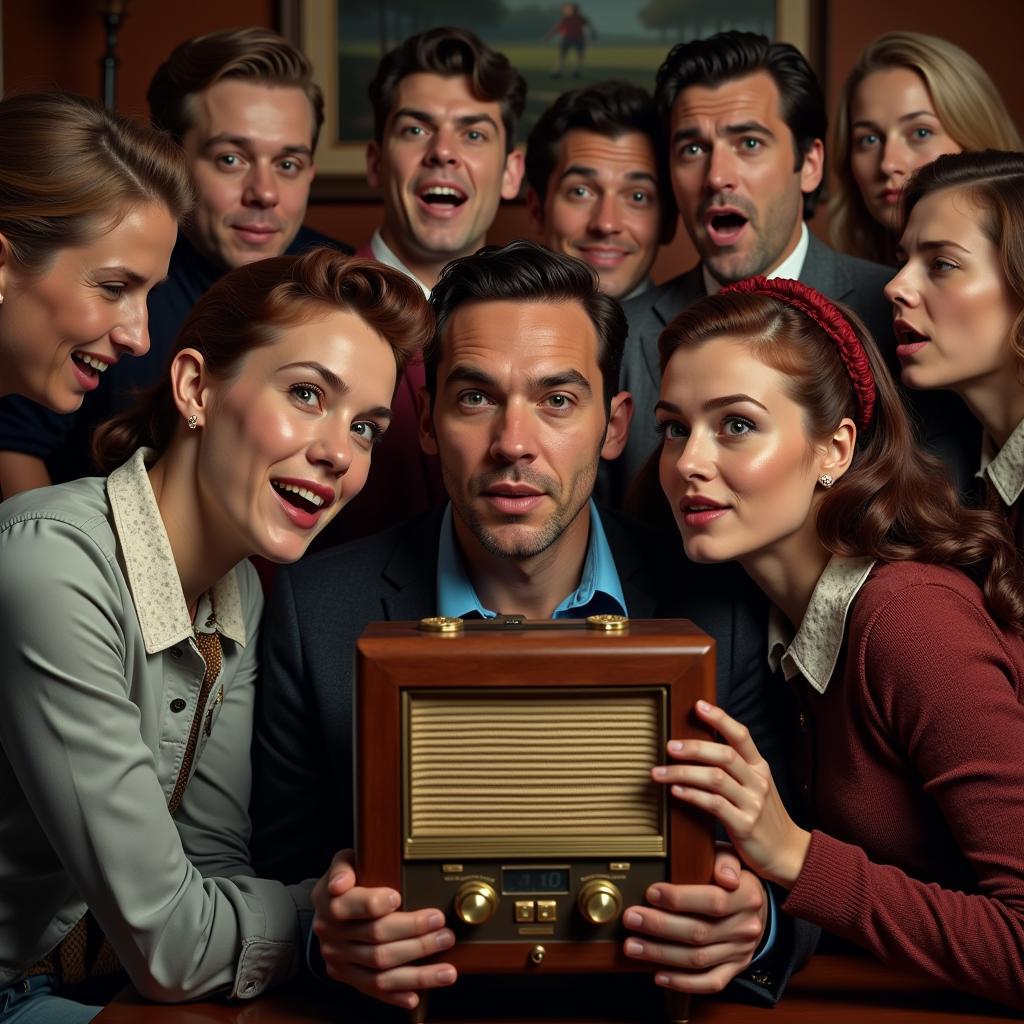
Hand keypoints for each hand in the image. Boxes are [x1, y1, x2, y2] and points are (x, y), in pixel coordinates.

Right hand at [311, 849, 456, 1009]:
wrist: (328, 912)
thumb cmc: (347, 882)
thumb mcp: (343, 863)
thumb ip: (344, 867)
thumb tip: (340, 882)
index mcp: (330, 903)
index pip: (349, 906)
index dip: (375, 903)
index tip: (399, 897)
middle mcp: (332, 935)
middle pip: (375, 939)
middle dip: (413, 933)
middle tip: (442, 927)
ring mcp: (340, 960)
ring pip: (380, 971)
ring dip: (417, 972)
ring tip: (446, 969)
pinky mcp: (349, 978)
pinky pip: (374, 991)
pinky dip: (397, 995)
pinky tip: (417, 996)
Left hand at [622, 846, 766, 992]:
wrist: (759, 906)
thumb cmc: (735, 877)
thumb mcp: (731, 858)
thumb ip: (724, 860)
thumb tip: (722, 873)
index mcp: (746, 896)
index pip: (712, 901)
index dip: (679, 899)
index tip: (651, 893)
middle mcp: (745, 927)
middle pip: (699, 932)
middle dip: (659, 927)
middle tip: (631, 919)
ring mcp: (741, 951)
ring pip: (698, 959)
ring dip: (661, 954)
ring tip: (633, 946)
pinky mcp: (735, 968)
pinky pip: (710, 982)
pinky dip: (683, 982)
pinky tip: (659, 975)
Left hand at [655, 701, 809, 886]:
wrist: (789, 853)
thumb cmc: (764, 817)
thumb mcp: (756, 786)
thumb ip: (735, 768)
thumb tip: (698, 748)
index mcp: (760, 768)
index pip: (741, 736)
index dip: (721, 718)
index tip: (698, 705)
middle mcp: (758, 782)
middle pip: (725, 755)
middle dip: (694, 748)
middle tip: (669, 746)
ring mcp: (753, 803)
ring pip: (715, 779)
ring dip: (683, 773)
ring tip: (660, 772)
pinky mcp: (745, 825)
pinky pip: (714, 805)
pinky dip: (692, 795)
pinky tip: (676, 791)